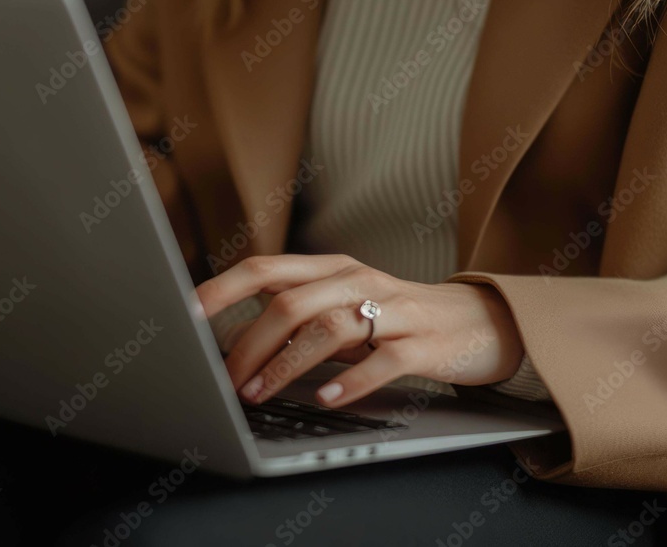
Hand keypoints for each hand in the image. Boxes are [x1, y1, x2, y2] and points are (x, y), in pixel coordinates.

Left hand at [195, 254, 523, 406]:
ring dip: (286, 364)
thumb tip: (236, 343)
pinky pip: (382, 359)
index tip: (187, 314)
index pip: (268, 269)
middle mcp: (359, 281)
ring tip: (259, 393)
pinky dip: (350, 380)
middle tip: (226, 380)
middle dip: (249, 342)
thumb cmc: (400, 318)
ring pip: (329, 327)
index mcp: (334, 269)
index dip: (224, 289)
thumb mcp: (346, 310)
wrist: (478, 322)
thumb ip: (299, 320)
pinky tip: (326, 398)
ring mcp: (393, 309)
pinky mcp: (423, 342)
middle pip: (291, 301)